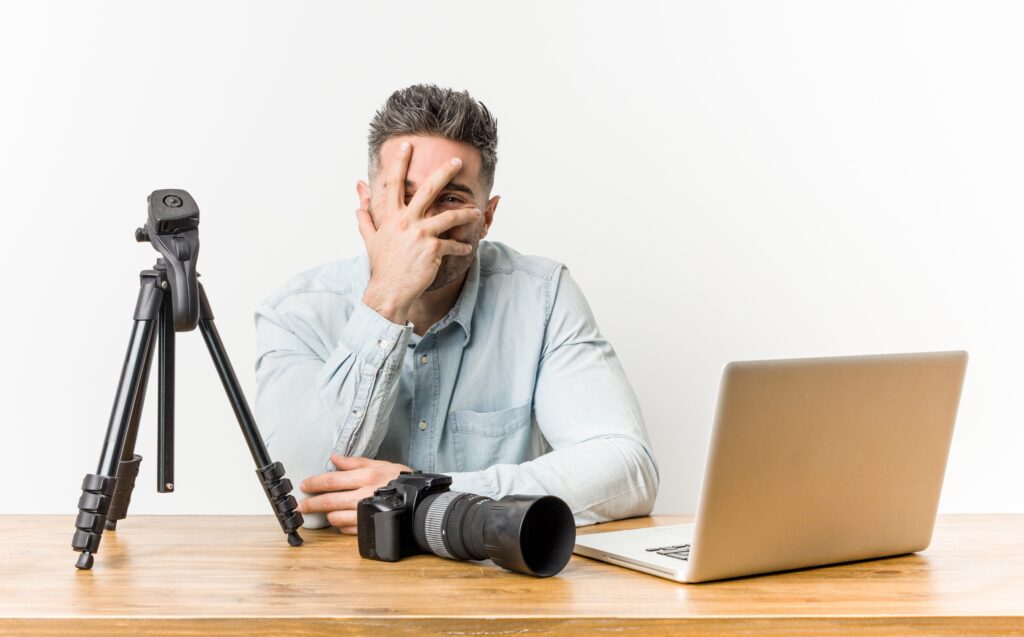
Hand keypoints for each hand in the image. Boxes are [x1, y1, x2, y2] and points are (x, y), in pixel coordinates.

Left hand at [297, 454, 412, 533]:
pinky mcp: (369, 528)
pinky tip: (343, 519)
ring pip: (335, 517)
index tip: (304, 485)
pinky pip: (346, 529)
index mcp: (365, 478)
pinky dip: (341, 525)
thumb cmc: (402, 482)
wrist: (422, 502)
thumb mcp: (382, 464)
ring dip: (328, 514)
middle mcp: (363, 496)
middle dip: (311, 503)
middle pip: (328, 501)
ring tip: (326, 511)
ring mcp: (365, 514)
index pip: (331, 480)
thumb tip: (335, 457)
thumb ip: (355, 462)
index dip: (314, 483)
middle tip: (301, 506)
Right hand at [357, 141, 480, 323]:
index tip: (408, 145)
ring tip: (477, 211)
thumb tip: (358, 199)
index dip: (400, 163)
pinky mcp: (433, 249)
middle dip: (444, 173)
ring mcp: (420, 234)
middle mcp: (406, 221)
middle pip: (428, 190)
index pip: (394, 184)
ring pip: (449, 216)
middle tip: (456, 161)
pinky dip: (462, 246)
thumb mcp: (370, 238)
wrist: (389, 291)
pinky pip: (454, 243)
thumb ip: (366, 216)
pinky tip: (467, 248)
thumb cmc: (382, 265)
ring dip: (466, 212)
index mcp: (391, 216)